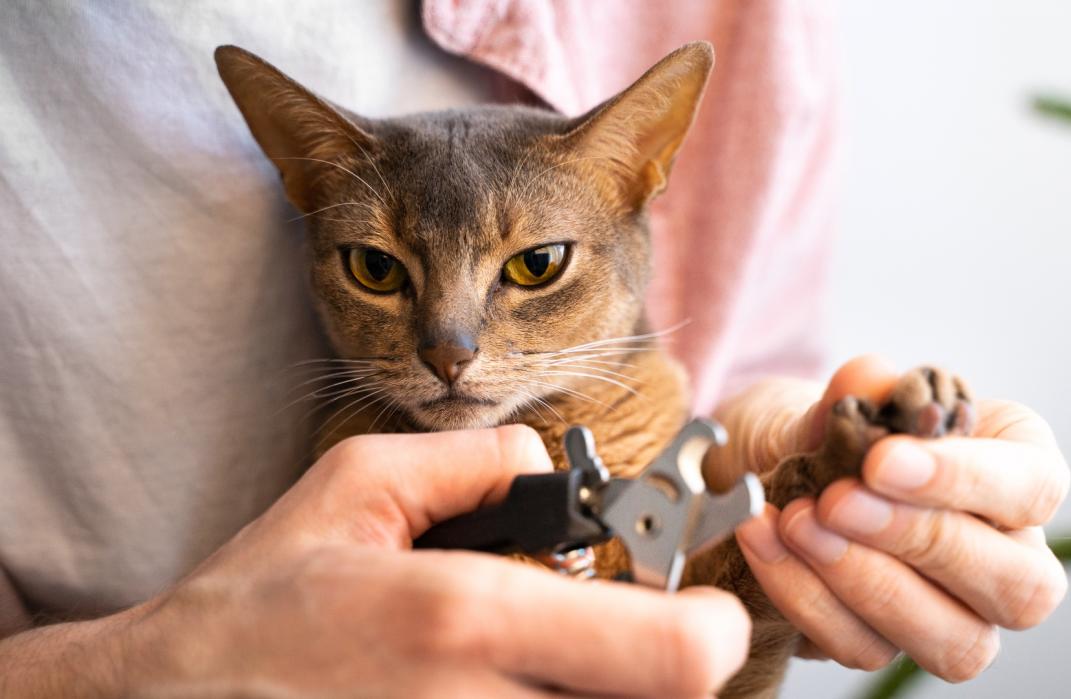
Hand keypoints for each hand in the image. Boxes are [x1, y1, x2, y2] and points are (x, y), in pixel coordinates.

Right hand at [0, 427, 748, 697]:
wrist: (181, 697)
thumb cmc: (264, 599)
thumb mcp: (361, 483)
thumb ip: (484, 462)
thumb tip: (559, 475)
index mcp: (468, 618)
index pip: (675, 658)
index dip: (711, 633)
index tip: (700, 614)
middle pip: (655, 697)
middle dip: (647, 656)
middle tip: (593, 625)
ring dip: (592, 680)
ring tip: (512, 652)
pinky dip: (540, 696)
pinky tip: (484, 680)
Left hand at [719, 356, 1068, 680]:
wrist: (759, 468)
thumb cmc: (821, 425)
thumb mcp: (830, 395)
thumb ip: (854, 391)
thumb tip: (868, 380)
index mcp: (1018, 466)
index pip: (1035, 486)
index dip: (965, 479)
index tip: (881, 460)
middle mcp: (1008, 554)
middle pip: (1020, 586)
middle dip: (921, 541)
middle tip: (835, 500)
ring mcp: (955, 612)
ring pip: (957, 641)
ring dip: (867, 584)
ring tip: (796, 523)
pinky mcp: (888, 645)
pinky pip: (867, 648)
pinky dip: (808, 598)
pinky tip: (764, 542)